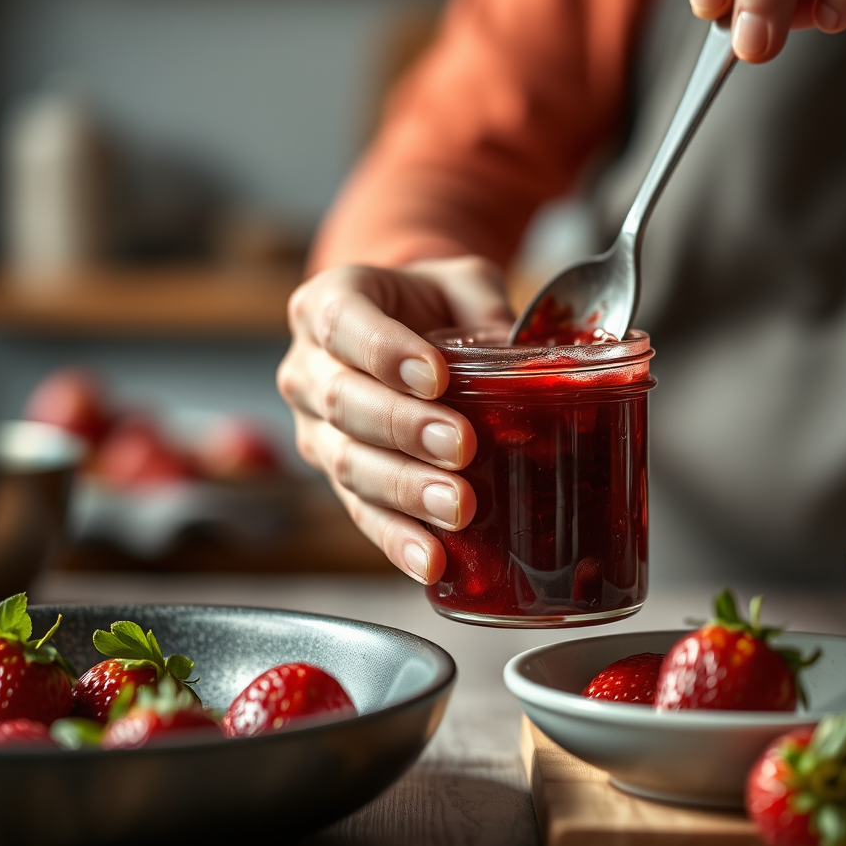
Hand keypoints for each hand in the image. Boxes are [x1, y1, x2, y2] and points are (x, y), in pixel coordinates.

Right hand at [277, 256, 512, 582]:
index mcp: (328, 305)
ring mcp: (317, 430)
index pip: (344, 325)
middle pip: (343, 401)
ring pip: (348, 463)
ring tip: (458, 506)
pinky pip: (362, 513)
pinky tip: (432, 560)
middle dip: (404, 427)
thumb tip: (536, 363)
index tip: (436, 375)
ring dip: (405, 488)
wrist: (404, 331)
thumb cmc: (431, 304)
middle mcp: (309, 369)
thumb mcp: (463, 286)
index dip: (385, 352)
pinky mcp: (339, 480)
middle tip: (460, 445)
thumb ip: (490, 311)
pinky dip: (397, 539)